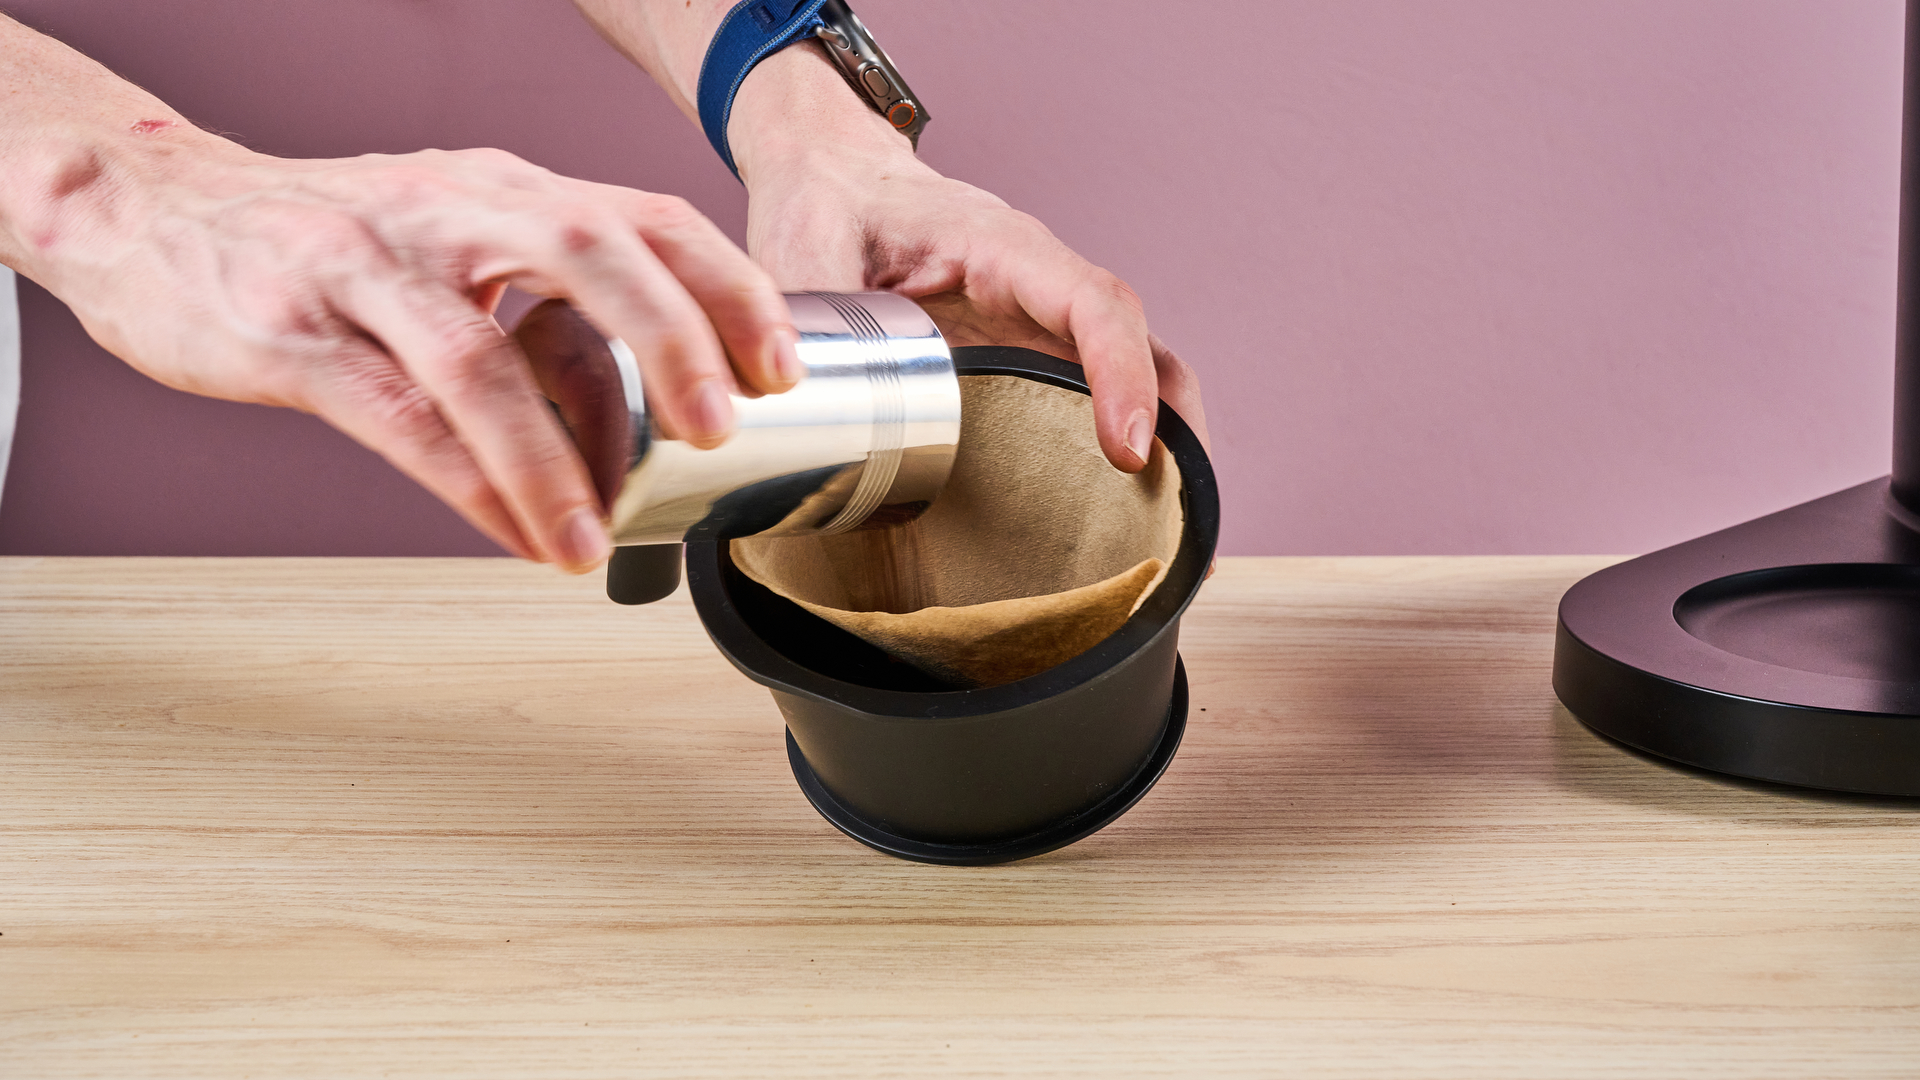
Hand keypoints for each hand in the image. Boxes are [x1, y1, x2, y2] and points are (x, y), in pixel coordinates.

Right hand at [10, 129, 800, 570]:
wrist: (148, 211)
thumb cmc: (325, 235)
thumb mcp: (450, 228)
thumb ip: (545, 284)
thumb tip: (658, 377)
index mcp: (502, 188)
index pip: (643, 216)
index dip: (726, 287)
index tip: (782, 365)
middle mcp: (446, 211)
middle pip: (588, 251)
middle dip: (672, 339)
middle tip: (720, 428)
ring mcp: (366, 269)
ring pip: (480, 358)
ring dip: (553, 458)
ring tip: (600, 538)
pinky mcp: (295, 335)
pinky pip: (397, 419)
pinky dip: (468, 488)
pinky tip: (516, 536)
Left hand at [729, 52, 1209, 472]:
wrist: (834, 175)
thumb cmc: (827, 203)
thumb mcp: (802, 251)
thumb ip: (809, 325)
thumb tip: (803, 407)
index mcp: (999, 246)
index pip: (1092, 305)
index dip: (1122, 376)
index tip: (1129, 450)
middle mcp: (1040, 279)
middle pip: (1139, 343)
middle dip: (1170, 425)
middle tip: (1165, 518)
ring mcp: (1041, 314)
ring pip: (1134, 367)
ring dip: (1160, 438)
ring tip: (1162, 531)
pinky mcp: (1028, 345)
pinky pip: (1095, 387)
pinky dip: (1121, 438)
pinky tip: (1114, 508)